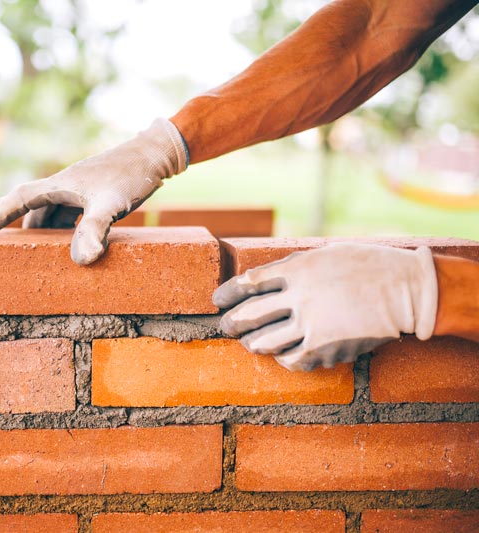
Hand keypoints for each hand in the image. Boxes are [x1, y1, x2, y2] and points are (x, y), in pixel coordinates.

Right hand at [0, 118, 187, 264]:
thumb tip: (82, 259)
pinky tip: (74, 242)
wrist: (157, 154)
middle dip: (19, 228)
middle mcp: (65, 185)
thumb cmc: (132, 175)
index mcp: (60, 185)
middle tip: (6, 251)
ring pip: (51, 211)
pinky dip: (64, 228)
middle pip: (33, 207)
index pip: (19, 198)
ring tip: (39, 253)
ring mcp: (80, 188)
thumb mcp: (111, 204)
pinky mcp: (95, 192)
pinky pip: (69, 212)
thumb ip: (94, 229)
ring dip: (43, 230)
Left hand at [213, 243, 438, 370]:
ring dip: (251, 343)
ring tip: (250, 342)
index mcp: (297, 270)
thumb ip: (292, 266)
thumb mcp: (324, 254)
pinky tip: (281, 355)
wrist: (406, 291)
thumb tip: (261, 279)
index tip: (217, 301)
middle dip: (230, 323)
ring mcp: (312, 325)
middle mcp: (300, 298)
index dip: (227, 293)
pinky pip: (291, 360)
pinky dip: (281, 358)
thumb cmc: (366, 266)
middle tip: (224, 326)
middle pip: (248, 315)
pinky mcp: (326, 349)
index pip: (248, 283)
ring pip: (263, 342)